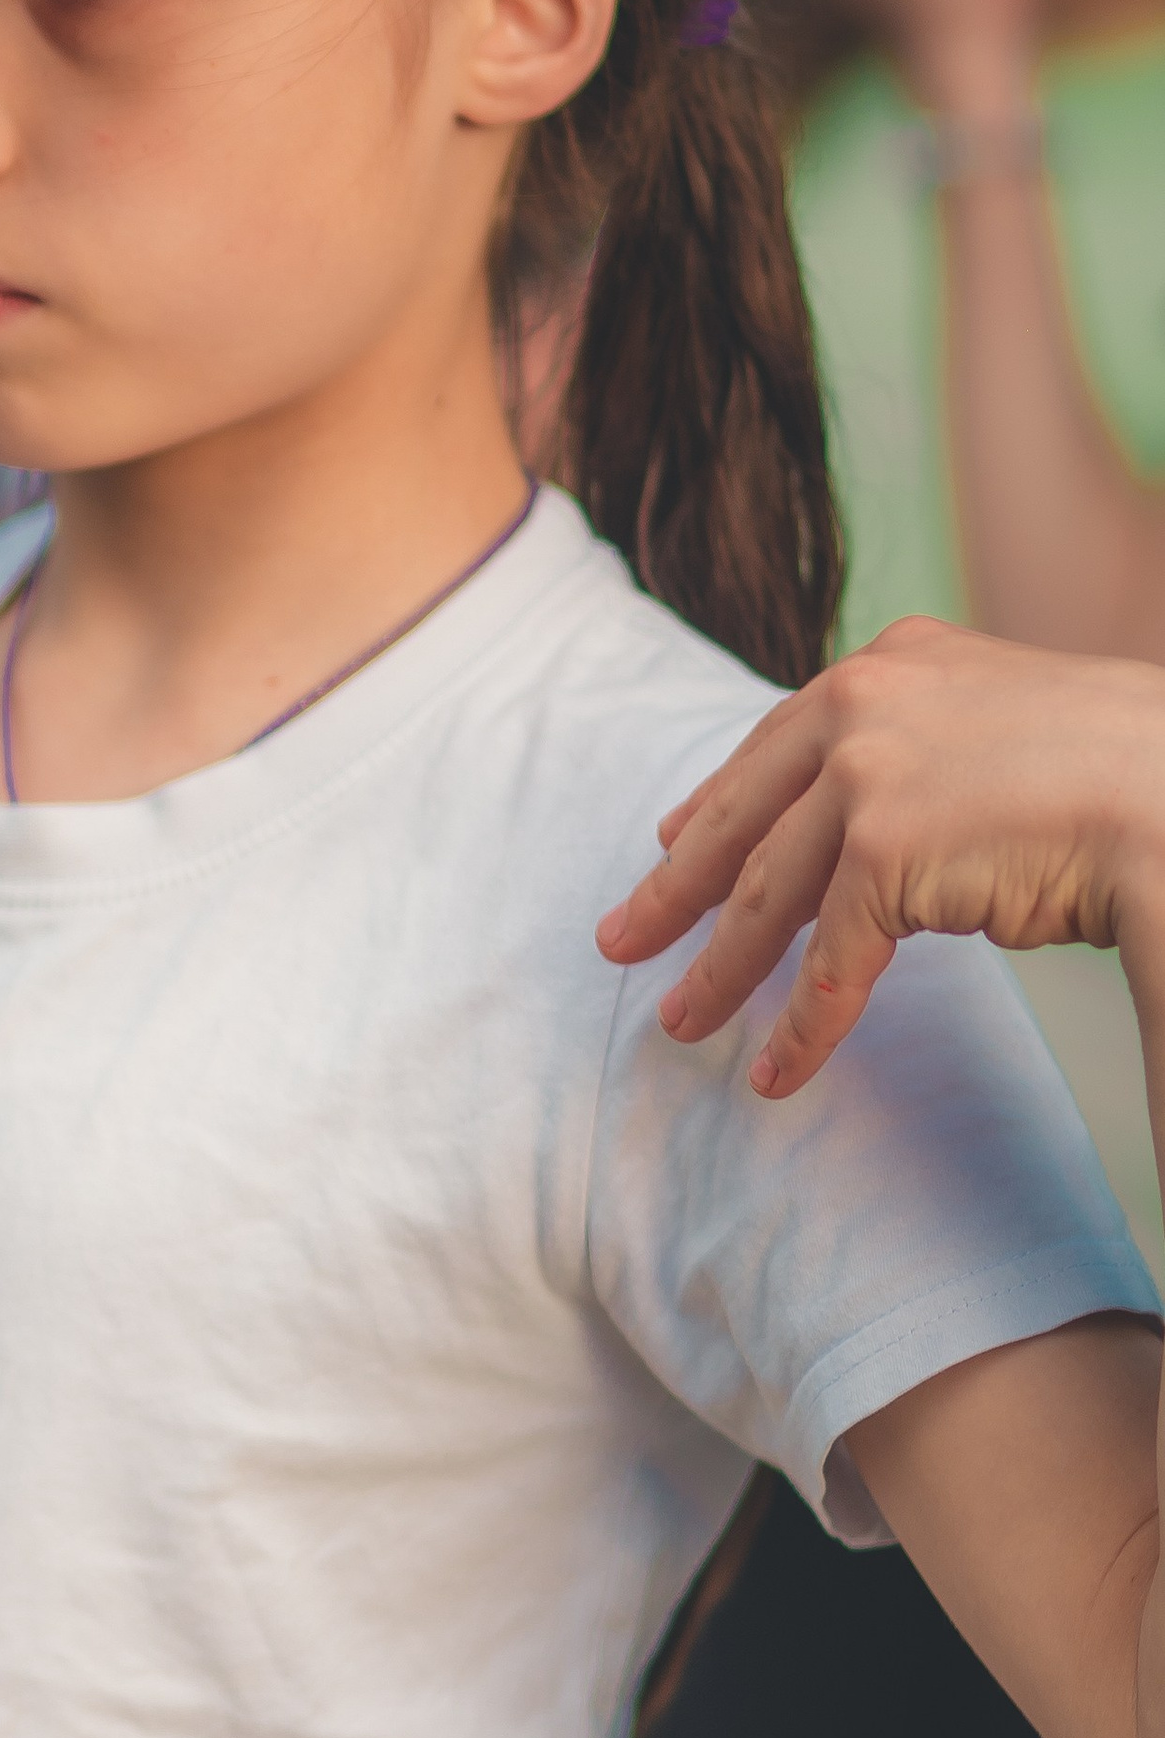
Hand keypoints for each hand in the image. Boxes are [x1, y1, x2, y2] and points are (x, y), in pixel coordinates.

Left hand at [596, 619, 1164, 1096]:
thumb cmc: (1121, 770)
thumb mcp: (1001, 726)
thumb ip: (927, 751)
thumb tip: (873, 819)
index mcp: (889, 665)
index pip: (777, 745)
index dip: (717, 804)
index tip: (670, 841)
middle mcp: (861, 704)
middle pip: (743, 817)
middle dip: (675, 890)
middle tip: (622, 939)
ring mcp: (866, 774)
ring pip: (768, 896)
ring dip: (720, 972)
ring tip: (680, 1023)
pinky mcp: (882, 851)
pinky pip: (828, 961)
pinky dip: (803, 1027)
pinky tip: (776, 1072)